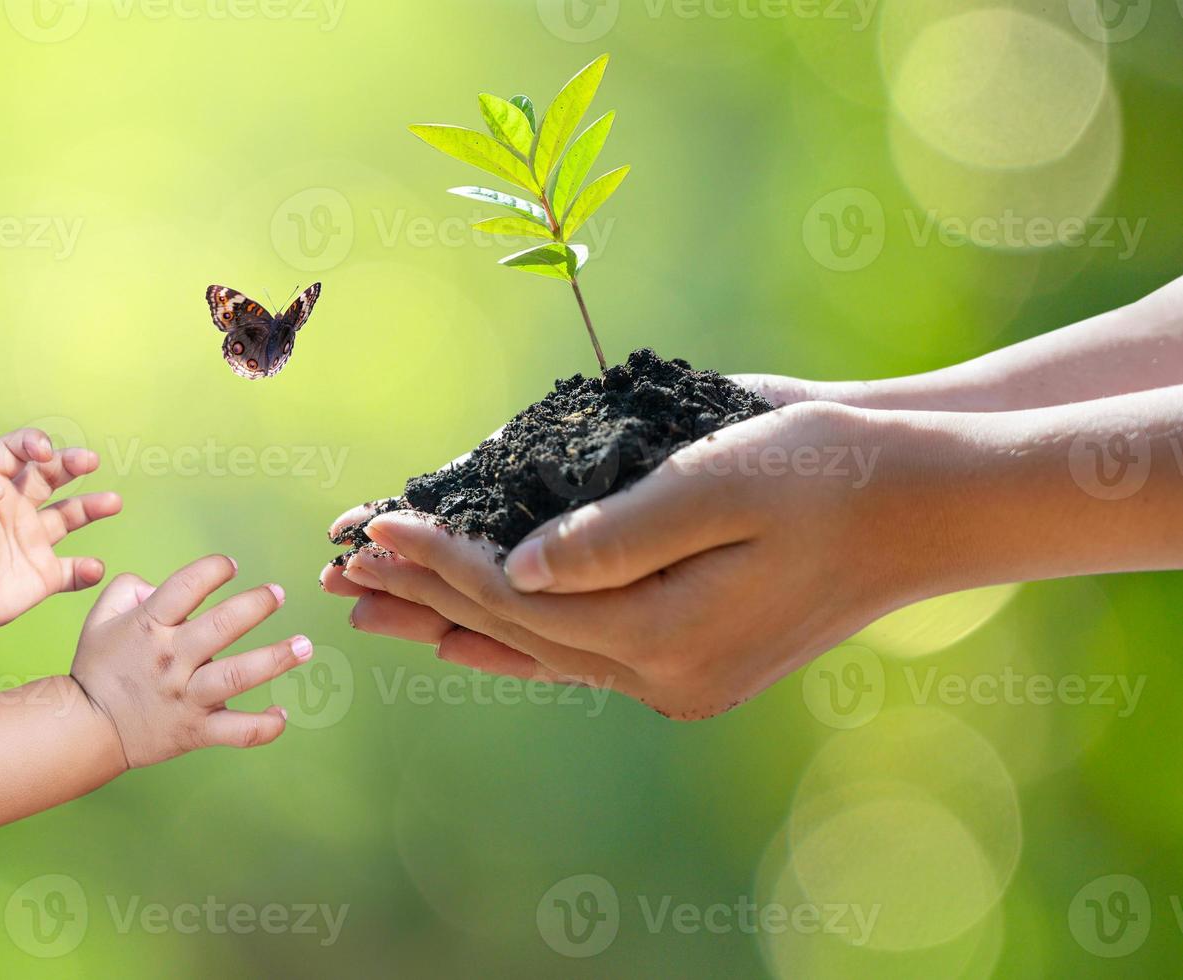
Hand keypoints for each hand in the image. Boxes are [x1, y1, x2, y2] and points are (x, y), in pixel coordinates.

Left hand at [0, 427, 123, 642]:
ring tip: (113, 502)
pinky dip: (87, 570)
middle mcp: (19, 508)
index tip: (44, 451)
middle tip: (90, 460)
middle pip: (52, 475)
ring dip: (93, 506)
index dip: (31, 443)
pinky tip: (93, 568)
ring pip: (71, 516)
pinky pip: (74, 571)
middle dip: (72, 463)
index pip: (16, 452)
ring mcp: (35, 541)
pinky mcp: (44, 574)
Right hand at [71, 556, 307, 767]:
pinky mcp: (196, 730)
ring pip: (238, 676)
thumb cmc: (98, 669)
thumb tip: (160, 584)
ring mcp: (186, 696)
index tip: (230, 566)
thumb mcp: (100, 618)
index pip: (187, 586)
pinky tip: (282, 714)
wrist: (85, 728)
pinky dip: (264, 725)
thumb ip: (128, 587)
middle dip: (257, 606)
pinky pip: (237, 731)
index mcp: (148, 626)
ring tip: (305, 645)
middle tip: (278, 594)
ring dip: (276, 659)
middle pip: (222, 626)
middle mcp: (172, 659)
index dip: (213, 569)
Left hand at [324, 402, 966, 718]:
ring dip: (451, 620)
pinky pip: (575, 652)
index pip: (516, 598)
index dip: (437, 559)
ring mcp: (676, 676)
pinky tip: (467, 636)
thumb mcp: (722, 482)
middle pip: (511, 630)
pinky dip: (513, 635)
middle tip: (337, 567)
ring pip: (536, 647)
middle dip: (422, 593)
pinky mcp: (687, 655)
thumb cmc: (831, 472)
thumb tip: (512, 570)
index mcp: (668, 638)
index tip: (367, 523)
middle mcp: (664, 676)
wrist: (924, 504)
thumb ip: (613, 534)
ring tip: (373, 606)